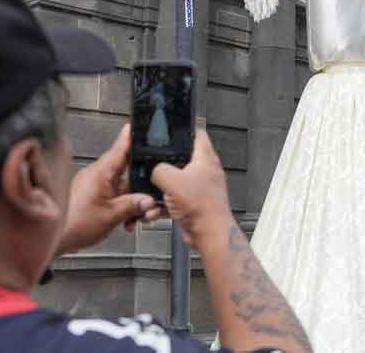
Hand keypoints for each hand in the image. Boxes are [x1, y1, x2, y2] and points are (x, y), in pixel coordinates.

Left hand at [57, 125, 160, 254]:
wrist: (56, 240)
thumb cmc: (73, 225)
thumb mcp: (111, 215)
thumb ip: (133, 205)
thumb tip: (149, 200)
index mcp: (101, 173)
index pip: (121, 148)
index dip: (132, 137)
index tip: (140, 126)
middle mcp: (98, 176)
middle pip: (129, 172)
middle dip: (142, 188)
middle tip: (150, 202)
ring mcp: (96, 186)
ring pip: (125, 188)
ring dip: (134, 203)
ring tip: (137, 218)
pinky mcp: (94, 196)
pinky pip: (116, 197)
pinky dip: (124, 208)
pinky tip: (127, 221)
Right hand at [151, 130, 233, 248]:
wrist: (209, 234)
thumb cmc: (201, 206)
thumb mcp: (171, 180)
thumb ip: (159, 169)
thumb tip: (154, 171)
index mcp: (205, 158)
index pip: (197, 135)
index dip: (184, 130)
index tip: (171, 131)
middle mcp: (206, 171)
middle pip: (183, 159)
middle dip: (166, 164)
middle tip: (155, 165)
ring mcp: (201, 188)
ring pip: (177, 181)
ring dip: (163, 188)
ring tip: (155, 193)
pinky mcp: (195, 203)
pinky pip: (176, 199)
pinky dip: (165, 204)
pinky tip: (157, 210)